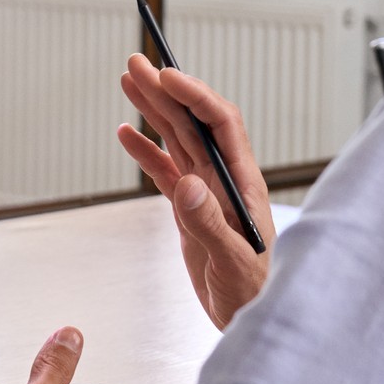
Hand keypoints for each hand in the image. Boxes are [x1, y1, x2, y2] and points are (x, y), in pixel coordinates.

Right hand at [117, 54, 273, 328]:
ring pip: (176, 139)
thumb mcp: (233, 262)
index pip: (220, 124)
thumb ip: (209, 223)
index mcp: (242, 184)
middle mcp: (224, 180)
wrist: (252, 319)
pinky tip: (127, 135)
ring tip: (129, 82)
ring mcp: (206, 193)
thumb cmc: (255, 294)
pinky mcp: (190, 210)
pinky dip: (145, 151)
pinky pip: (165, 170)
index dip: (194, 95)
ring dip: (153, 110)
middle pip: (192, 122)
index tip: (167, 75)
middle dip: (165, 90)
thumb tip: (189, 185)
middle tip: (137, 64)